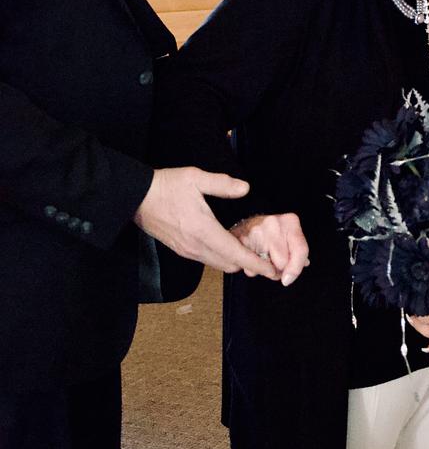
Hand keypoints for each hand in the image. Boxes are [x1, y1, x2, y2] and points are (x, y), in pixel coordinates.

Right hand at [134, 167, 275, 278]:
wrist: (137, 198)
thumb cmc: (166, 187)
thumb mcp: (195, 178)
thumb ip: (223, 184)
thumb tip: (245, 188)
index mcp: (203, 231)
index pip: (235, 254)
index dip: (256, 264)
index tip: (271, 270)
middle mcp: (195, 246)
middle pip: (229, 265)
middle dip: (249, 265)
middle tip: (266, 258)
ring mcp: (187, 251)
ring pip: (218, 264)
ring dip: (235, 261)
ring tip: (251, 252)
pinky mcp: (181, 250)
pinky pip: (207, 260)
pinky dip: (222, 257)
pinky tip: (228, 245)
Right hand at [230, 213, 309, 285]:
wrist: (248, 225)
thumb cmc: (274, 233)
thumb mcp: (291, 236)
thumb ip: (299, 251)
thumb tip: (299, 268)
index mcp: (290, 222)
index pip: (300, 250)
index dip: (296, 268)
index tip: (288, 279)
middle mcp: (274, 224)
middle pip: (282, 262)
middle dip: (279, 269)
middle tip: (274, 261)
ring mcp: (256, 231)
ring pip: (264, 268)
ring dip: (264, 270)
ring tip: (262, 257)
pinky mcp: (241, 240)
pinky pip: (249, 268)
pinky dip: (252, 269)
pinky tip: (252, 257)